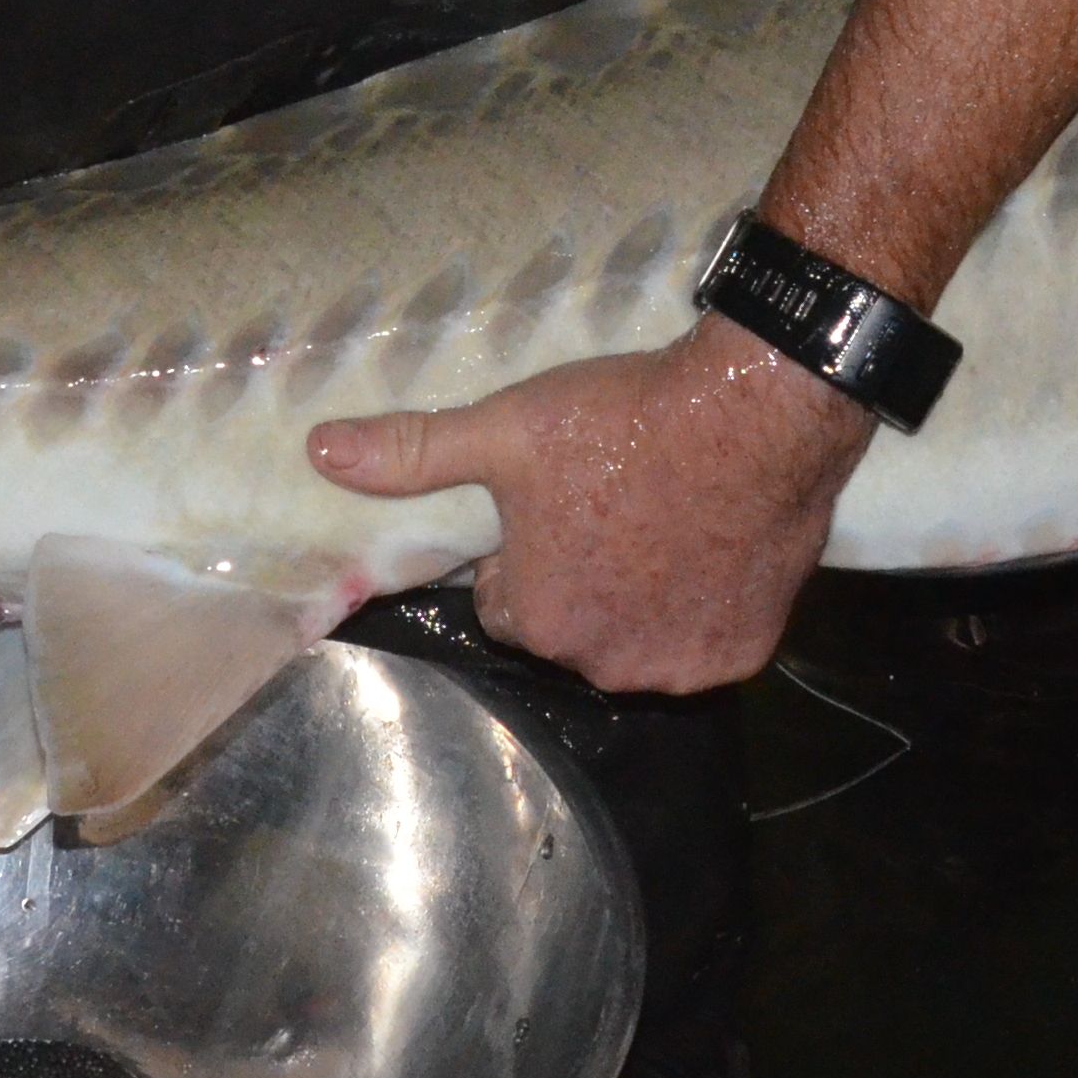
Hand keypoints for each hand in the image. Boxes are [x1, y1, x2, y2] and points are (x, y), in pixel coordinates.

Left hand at [305, 318, 865, 693]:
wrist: (757, 411)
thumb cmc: (623, 422)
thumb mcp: (507, 428)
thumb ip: (413, 451)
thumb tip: (320, 452)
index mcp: (532, 617)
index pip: (505, 602)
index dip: (527, 551)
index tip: (560, 501)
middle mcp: (600, 662)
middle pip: (573, 626)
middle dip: (584, 580)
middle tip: (614, 504)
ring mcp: (676, 665)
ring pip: (638, 639)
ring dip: (643, 600)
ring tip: (665, 521)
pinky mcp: (740, 655)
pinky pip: (704, 642)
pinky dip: (705, 609)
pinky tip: (712, 549)